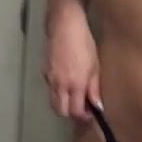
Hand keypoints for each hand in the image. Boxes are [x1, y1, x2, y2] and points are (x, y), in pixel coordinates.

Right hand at [43, 6, 101, 120]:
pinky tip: (66, 81)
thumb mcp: (95, 66)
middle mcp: (59, 85)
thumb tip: (97, 106)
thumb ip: (94, 89)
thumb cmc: (84, 43)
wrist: (65, 25)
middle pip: (60, 111)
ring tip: (74, 95)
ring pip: (53, 101)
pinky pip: (50, 88)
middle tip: (81, 107)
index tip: (90, 112)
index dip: (82, 116)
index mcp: (74, 84)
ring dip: (63, 103)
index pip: (74, 112)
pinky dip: (57, 91)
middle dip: (70, 113)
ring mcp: (49, 78)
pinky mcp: (44, 71)